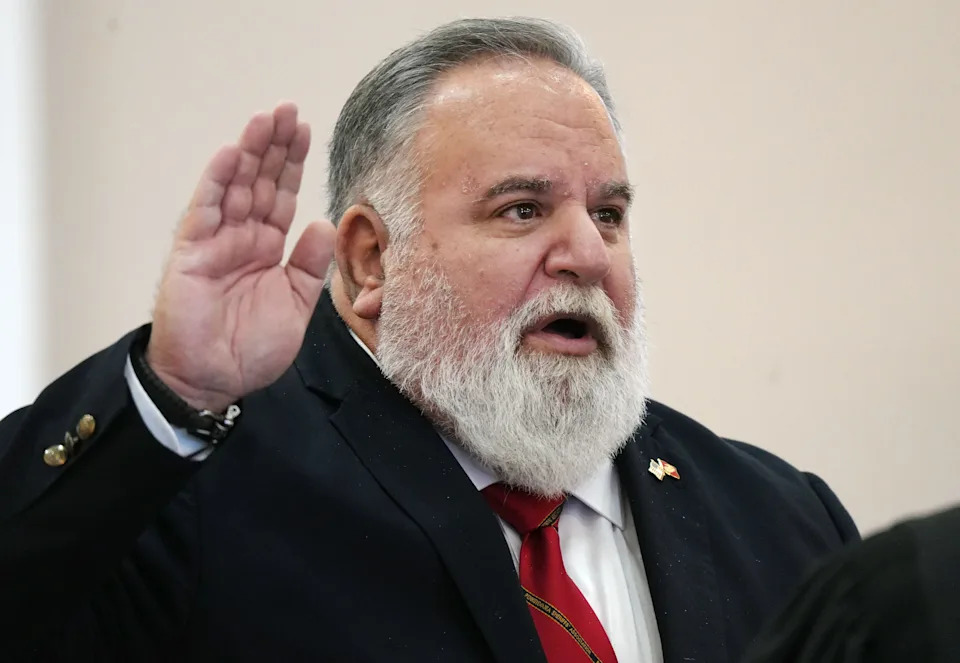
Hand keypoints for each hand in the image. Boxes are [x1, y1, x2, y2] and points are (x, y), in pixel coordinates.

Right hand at [147, 102, 335, 411]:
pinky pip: (204, 211)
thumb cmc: (251, 347)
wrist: (213, 380)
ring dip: (249, 152)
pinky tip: (230, 155)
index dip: (294, 164)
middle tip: (287, 110)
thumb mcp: (296, 305)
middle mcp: (242, 237)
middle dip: (274, 145)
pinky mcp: (191, 252)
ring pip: (235, 186)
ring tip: (265, 119)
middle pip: (260, 181)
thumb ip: (309, 266)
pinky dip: (216, 183)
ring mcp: (216, 241)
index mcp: (268, 248)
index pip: (284, 195)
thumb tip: (324, 224)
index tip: (306, 131)